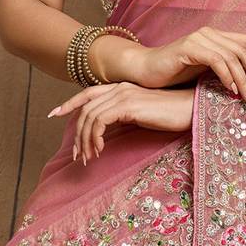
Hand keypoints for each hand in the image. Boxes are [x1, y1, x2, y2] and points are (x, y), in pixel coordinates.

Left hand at [47, 82, 194, 165]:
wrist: (191, 109)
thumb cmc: (171, 114)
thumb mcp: (142, 114)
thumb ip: (123, 114)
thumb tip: (107, 128)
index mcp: (121, 87)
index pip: (87, 93)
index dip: (69, 103)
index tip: (54, 114)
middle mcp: (119, 87)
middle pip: (85, 108)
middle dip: (77, 133)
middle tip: (78, 155)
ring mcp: (123, 94)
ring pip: (89, 116)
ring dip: (85, 140)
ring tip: (90, 158)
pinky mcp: (128, 104)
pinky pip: (99, 121)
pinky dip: (95, 137)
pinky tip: (100, 149)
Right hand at [129, 28, 245, 105]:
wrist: (144, 70)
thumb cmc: (174, 73)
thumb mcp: (205, 72)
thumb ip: (225, 71)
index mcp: (217, 36)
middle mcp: (210, 33)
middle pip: (245, 49)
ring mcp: (199, 39)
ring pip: (232, 56)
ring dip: (245, 79)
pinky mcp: (188, 48)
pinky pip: (215, 61)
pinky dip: (226, 76)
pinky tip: (231, 90)